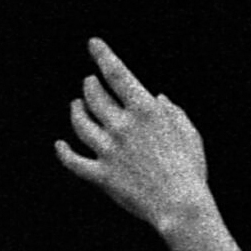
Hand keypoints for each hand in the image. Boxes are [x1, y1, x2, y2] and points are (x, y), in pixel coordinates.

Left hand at [54, 38, 212, 235]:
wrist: (181, 206)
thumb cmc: (191, 170)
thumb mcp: (189, 134)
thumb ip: (173, 112)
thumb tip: (159, 98)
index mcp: (144, 110)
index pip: (116, 73)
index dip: (103, 55)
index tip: (93, 44)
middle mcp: (122, 125)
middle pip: (94, 96)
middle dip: (90, 86)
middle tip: (89, 83)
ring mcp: (109, 150)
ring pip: (80, 123)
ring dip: (76, 111)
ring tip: (76, 106)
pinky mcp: (102, 175)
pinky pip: (74, 162)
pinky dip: (64, 153)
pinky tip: (60, 146)